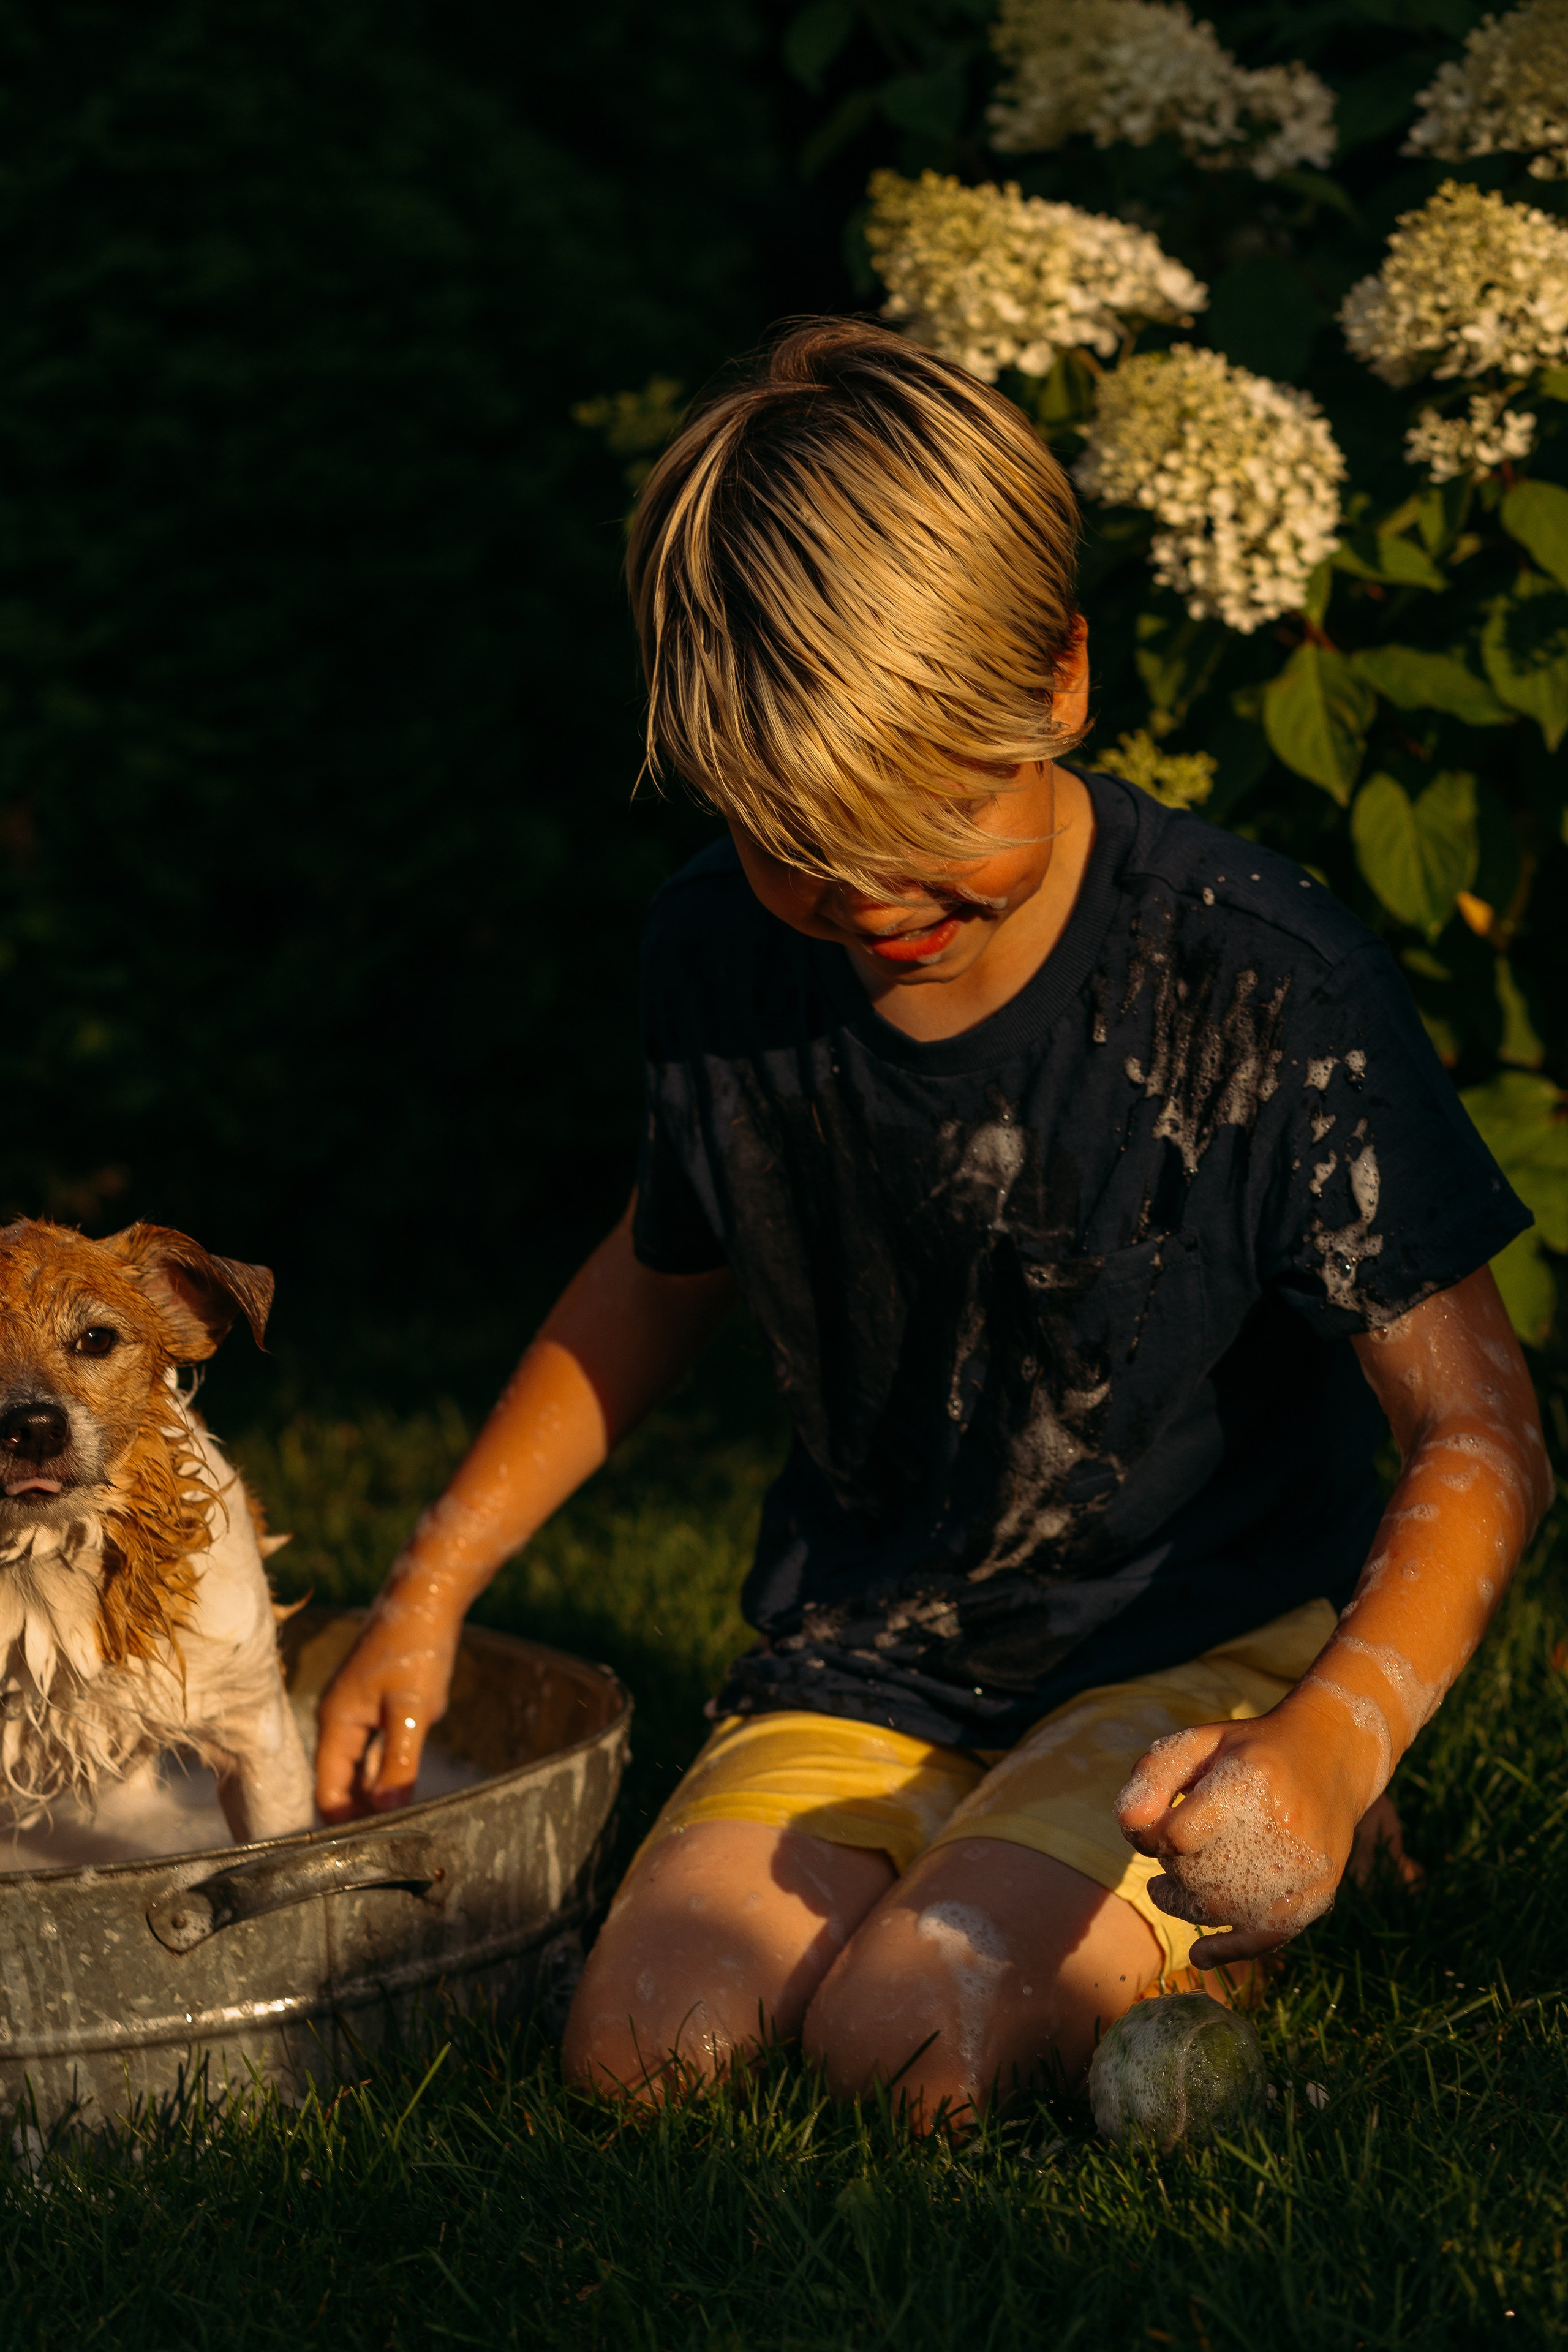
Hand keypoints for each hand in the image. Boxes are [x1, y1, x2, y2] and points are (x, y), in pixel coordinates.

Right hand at [315, 1569, 462, 1821]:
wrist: (429, 1597)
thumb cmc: (416, 1650)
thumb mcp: (411, 1712)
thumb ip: (397, 1764)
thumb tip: (385, 1812)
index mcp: (335, 1723)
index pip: (327, 1792)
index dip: (345, 1824)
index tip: (370, 1852)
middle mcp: (338, 1720)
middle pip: (341, 1783)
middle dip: (363, 1811)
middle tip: (392, 1843)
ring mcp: (357, 1710)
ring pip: (361, 1766)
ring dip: (378, 1790)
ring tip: (402, 1821)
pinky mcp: (377, 1703)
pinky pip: (376, 1747)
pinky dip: (389, 1765)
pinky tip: (410, 1778)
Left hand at [1115, 1688, 1380, 1967]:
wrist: (1330, 1757)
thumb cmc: (1249, 1750)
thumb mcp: (1198, 1742)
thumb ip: (1153, 1776)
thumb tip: (1129, 1825)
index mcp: (1250, 1778)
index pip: (1179, 1834)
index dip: (1150, 1838)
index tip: (1150, 1831)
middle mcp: (1283, 1825)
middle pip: (1200, 1875)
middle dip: (1170, 1870)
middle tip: (1166, 1856)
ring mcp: (1304, 1865)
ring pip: (1226, 1909)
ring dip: (1186, 1906)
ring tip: (1170, 1890)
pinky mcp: (1318, 1893)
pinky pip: (1268, 1936)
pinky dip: (1229, 1948)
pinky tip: (1201, 1955)